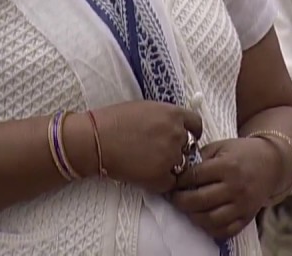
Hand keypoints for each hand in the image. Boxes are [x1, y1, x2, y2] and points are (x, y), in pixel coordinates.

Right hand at [87, 101, 201, 193]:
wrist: (95, 140)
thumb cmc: (112, 121)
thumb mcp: (144, 107)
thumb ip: (164, 116)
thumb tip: (174, 125)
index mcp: (173, 114)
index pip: (196, 124)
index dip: (190, 131)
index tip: (185, 137)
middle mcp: (177, 134)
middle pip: (188, 145)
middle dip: (177, 149)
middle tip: (159, 152)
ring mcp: (171, 156)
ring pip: (181, 165)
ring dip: (170, 165)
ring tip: (148, 163)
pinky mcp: (161, 177)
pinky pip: (170, 182)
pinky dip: (160, 181)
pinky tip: (144, 174)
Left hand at [169, 138, 282, 238]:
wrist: (271, 163)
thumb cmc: (242, 153)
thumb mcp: (221, 146)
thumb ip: (200, 157)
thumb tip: (180, 172)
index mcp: (227, 166)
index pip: (195, 177)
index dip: (179, 181)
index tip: (173, 182)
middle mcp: (235, 187)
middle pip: (199, 200)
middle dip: (180, 201)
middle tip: (174, 198)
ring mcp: (242, 204)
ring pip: (210, 219)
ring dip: (193, 216)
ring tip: (188, 209)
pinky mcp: (247, 217)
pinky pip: (226, 231)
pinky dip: (211, 229)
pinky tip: (203, 219)